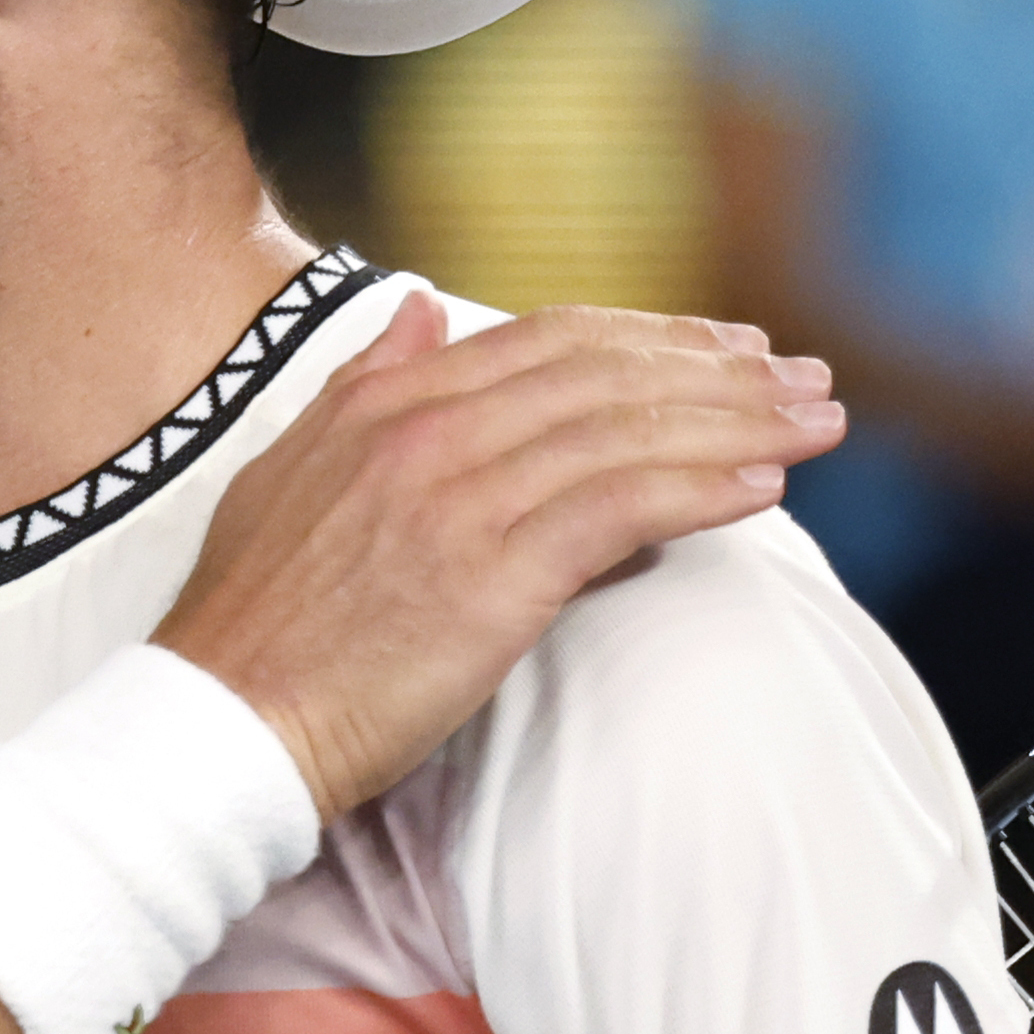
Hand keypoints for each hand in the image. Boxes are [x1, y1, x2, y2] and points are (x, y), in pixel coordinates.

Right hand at [159, 295, 840, 815]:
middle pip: (606, 372)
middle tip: (799, 375)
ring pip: (629, 432)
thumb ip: (364, 383)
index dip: (650, 335)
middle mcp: (427, 432)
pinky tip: (763, 489)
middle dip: (717, 368)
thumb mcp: (289, 472)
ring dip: (737, 422)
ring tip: (813, 424)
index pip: (549, 339)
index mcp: (385, 401)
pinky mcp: (490, 576)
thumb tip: (422, 309)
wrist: (219, 724)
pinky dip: (703, 490)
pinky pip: (623, 509)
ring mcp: (459, 498)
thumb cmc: (255, 624)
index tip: (723, 346)